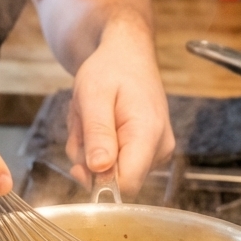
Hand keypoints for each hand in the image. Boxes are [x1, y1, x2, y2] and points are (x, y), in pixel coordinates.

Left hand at [65, 11, 173, 196]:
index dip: (98, 179)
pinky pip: (112, 163)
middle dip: (89, 157)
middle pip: (114, 180)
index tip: (81, 156)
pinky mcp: (146, 152)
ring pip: (109, 172)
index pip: (127, 185)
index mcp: (148, 134)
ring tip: (90, 117)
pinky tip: (98, 122)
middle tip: (83, 123)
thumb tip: (100, 170)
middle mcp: (159, 149)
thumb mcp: (93, 95)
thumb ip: (98, 133)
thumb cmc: (110, 69)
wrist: (126, 55)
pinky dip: (95, 146)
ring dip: (88, 149)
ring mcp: (154, 152)